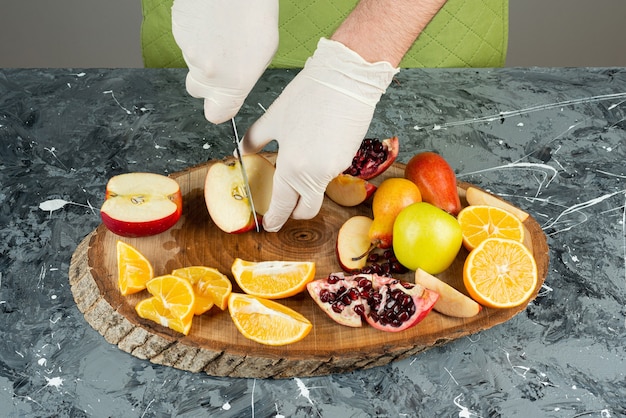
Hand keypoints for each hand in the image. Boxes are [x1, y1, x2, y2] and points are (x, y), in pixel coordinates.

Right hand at [171, 0, 278, 123]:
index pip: (215, 115)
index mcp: (232, 83)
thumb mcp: (265, 51)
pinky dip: (197, 33)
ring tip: (224, 29)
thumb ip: (245, 76)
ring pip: (192, 62)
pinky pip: (186, 40)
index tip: (224, 101)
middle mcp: (207, 73)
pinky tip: (212, 18)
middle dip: (208, 79)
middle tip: (225, 58)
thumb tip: (236, 83)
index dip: (219, 108)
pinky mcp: (177, 31)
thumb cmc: (253, 10)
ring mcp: (188, 51)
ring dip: (205, 51)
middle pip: (198, 88)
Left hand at [241, 38, 398, 231]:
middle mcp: (315, 176)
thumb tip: (241, 152)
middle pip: (306, 210)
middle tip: (282, 205)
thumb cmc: (308, 96)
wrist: (346, 80)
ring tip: (295, 162)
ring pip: (317, 190)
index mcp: (292, 169)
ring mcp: (335, 170)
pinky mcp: (348, 160)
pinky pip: (329, 173)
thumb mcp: (273, 118)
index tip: (269, 225)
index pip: (282, 207)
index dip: (274, 219)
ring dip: (305, 186)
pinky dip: (319, 168)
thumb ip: (254, 140)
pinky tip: (314, 146)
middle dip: (293, 212)